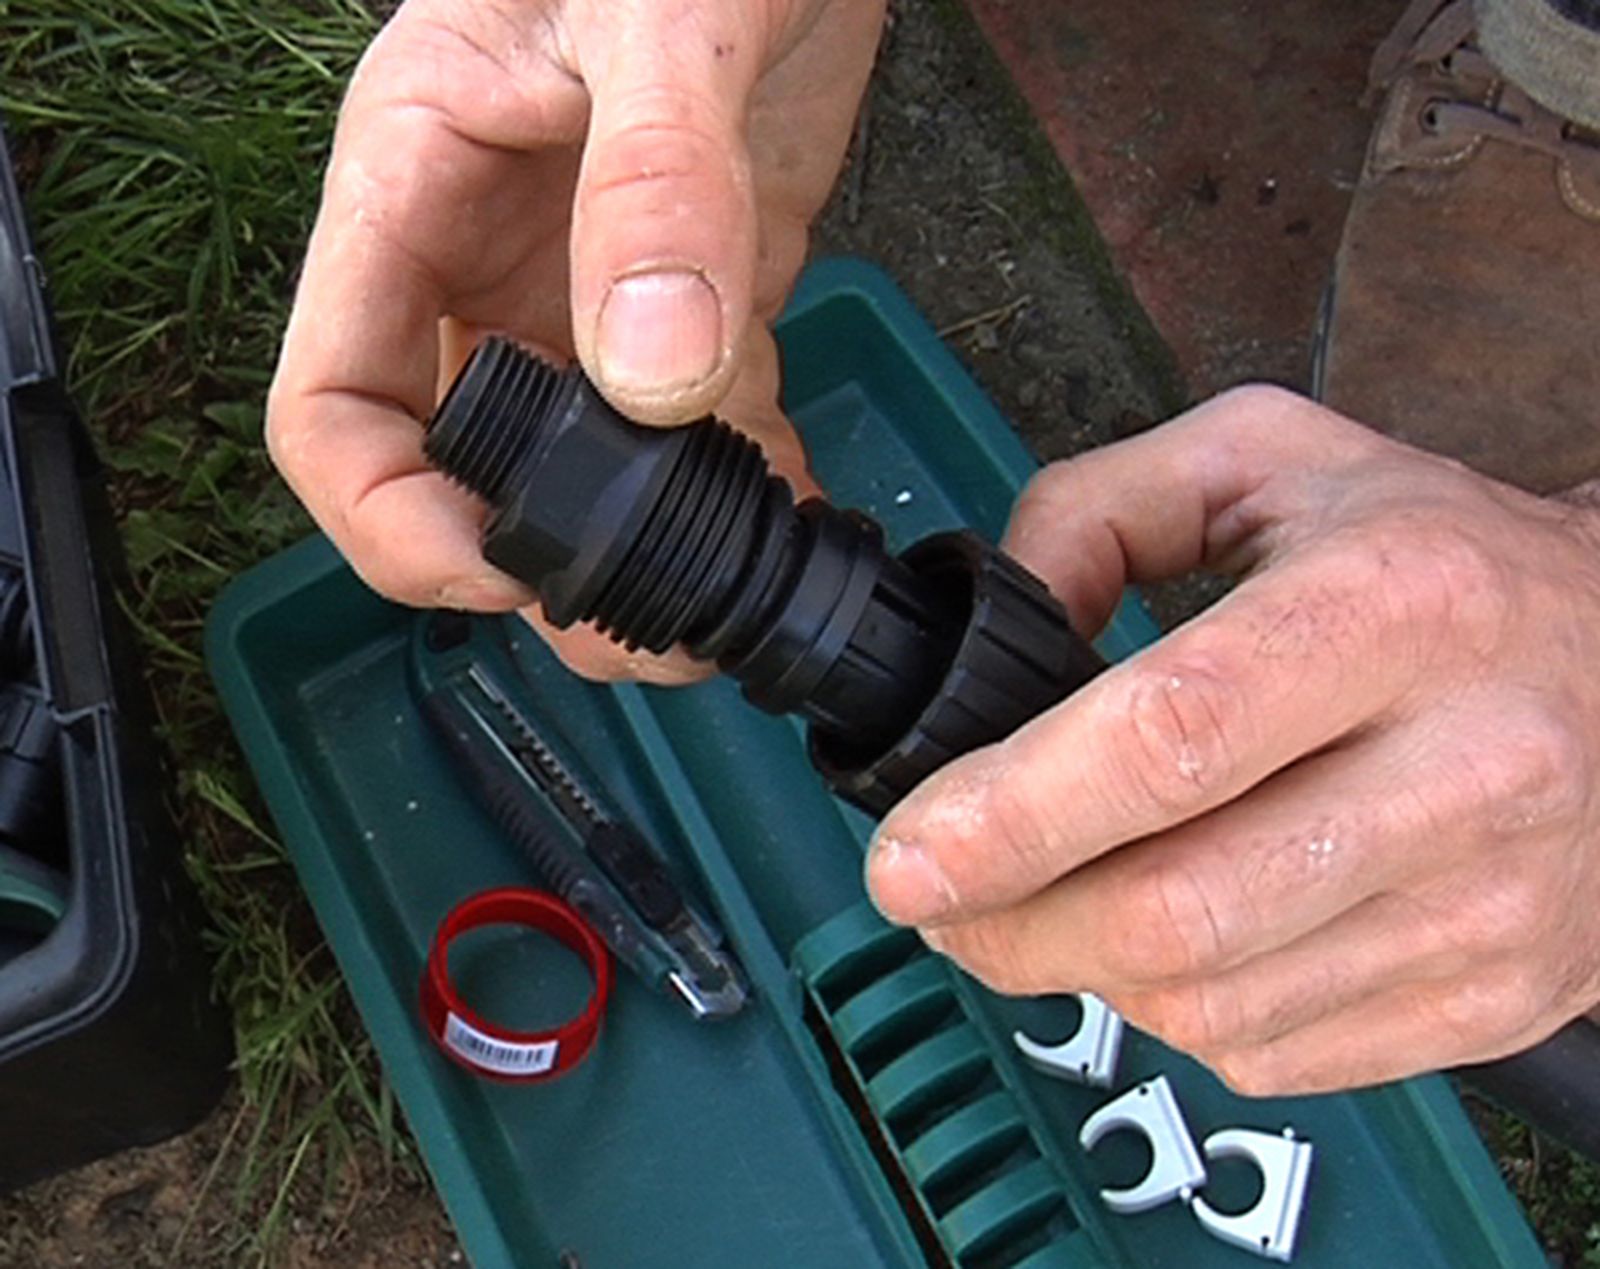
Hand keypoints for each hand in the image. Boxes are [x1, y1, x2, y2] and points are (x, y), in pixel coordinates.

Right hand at [267, 0, 882, 680]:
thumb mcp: (661, 15)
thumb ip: (654, 186)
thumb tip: (652, 376)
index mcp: (414, 192)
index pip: (335, 402)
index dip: (392, 517)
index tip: (504, 570)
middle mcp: (487, 263)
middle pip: (462, 466)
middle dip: (538, 567)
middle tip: (649, 634)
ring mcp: (590, 292)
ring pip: (581, 471)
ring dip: (644, 559)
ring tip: (726, 612)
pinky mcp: (696, 300)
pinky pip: (698, 427)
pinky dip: (741, 490)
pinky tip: (794, 524)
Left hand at [866, 386, 1599, 1093]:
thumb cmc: (1440, 558)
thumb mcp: (1266, 459)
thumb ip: (1096, 512)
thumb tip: (994, 638)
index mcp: (1397, 606)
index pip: (1175, 736)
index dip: (1016, 813)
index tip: (910, 853)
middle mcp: (1467, 765)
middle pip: (1179, 910)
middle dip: (1010, 925)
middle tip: (938, 895)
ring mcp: (1490, 905)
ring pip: (1211, 1003)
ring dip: (1074, 972)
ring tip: (1031, 908)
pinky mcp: (1493, 997)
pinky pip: (1273, 1054)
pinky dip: (1173, 1011)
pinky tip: (1160, 940)